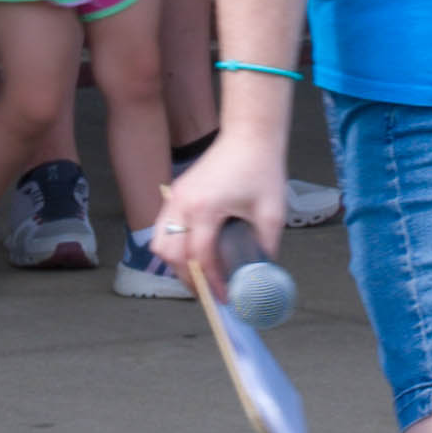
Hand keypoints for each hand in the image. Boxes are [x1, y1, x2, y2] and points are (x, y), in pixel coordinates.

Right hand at [146, 128, 290, 283]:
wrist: (249, 135)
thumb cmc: (262, 169)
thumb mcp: (272, 213)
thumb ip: (265, 247)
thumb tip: (261, 273)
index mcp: (205, 209)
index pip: (201, 258)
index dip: (212, 282)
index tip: (224, 296)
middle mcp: (183, 204)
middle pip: (172, 256)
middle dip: (190, 279)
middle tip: (210, 291)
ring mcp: (176, 197)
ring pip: (160, 242)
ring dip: (176, 262)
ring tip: (200, 274)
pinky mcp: (176, 193)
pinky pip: (163, 227)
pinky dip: (173, 245)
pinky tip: (194, 252)